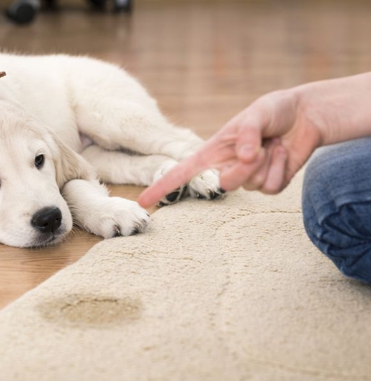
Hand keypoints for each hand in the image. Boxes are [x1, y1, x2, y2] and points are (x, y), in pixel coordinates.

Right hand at [138, 88, 323, 207]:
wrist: (305, 116)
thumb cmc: (274, 110)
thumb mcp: (258, 112)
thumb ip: (247, 133)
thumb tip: (243, 157)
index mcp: (213, 151)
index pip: (182, 172)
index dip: (162, 186)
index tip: (144, 202)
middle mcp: (226, 167)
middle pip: (225, 184)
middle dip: (244, 168)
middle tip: (260, 147)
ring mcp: (247, 178)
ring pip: (250, 186)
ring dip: (267, 163)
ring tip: (273, 144)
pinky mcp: (268, 184)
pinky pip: (271, 188)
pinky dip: (281, 168)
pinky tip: (283, 153)